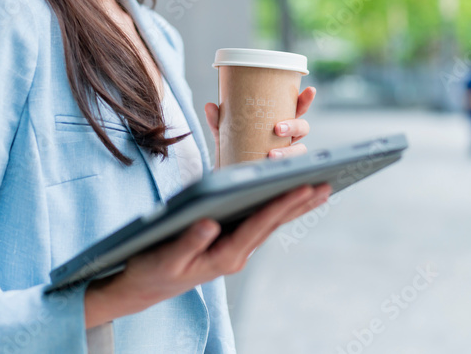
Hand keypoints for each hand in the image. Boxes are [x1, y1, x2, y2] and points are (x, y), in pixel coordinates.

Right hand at [83, 181, 331, 327]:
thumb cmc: (152, 270)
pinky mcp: (229, 242)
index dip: (281, 204)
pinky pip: (259, 222)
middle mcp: (236, 253)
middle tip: (327, 184)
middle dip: (299, 203)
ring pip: (270, 223)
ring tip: (320, 189)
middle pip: (273, 223)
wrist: (143, 286)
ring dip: (294, 206)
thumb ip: (187, 242)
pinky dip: (276, 208)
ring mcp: (235, 249)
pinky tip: (289, 198)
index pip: (259, 225)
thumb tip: (209, 223)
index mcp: (224, 256)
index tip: (304, 187)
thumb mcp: (165, 258)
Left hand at [205, 86, 316, 166]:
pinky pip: (291, 168)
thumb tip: (210, 106)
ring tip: (272, 155)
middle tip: (278, 128)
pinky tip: (273, 168)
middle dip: (295, 125)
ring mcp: (285, 154)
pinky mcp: (280, 169)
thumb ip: (218, 121)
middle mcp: (286, 138)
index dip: (305, 100)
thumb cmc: (233, 149)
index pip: (295, 108)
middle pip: (302, 127)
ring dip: (289, 151)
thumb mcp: (224, 134)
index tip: (309, 90)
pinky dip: (284, 167)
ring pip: (300, 149)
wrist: (227, 176)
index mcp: (278, 122)